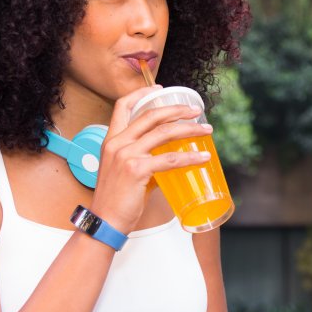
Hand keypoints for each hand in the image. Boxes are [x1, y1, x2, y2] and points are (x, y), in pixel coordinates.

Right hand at [88, 86, 212, 232]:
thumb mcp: (123, 170)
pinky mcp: (137, 170)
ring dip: (190, 129)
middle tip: (196, 111)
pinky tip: (203, 158)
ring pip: (164, 133)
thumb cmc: (116, 199)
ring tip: (206, 130)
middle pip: (151, 115)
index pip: (122, 106)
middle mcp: (117, 143)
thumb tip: (169, 157)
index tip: (159, 89)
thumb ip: (142, 159)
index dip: (142, 93)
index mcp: (111, 140)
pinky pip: (170, 159)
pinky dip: (190, 157)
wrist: (104, 222)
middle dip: (177, 110)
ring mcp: (126, 155)